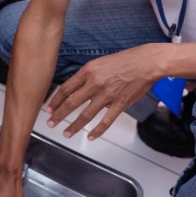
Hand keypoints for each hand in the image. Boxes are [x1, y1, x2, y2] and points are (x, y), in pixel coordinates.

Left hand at [44, 44, 168, 139]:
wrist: (146, 62)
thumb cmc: (125, 60)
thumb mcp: (100, 62)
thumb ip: (88, 75)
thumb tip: (77, 88)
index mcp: (88, 70)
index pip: (66, 88)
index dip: (55, 100)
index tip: (49, 108)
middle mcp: (95, 83)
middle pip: (71, 103)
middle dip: (58, 115)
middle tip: (50, 123)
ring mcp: (107, 95)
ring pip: (85, 115)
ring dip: (73, 126)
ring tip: (65, 133)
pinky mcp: (119, 104)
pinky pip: (105, 122)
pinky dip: (96, 131)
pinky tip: (90, 137)